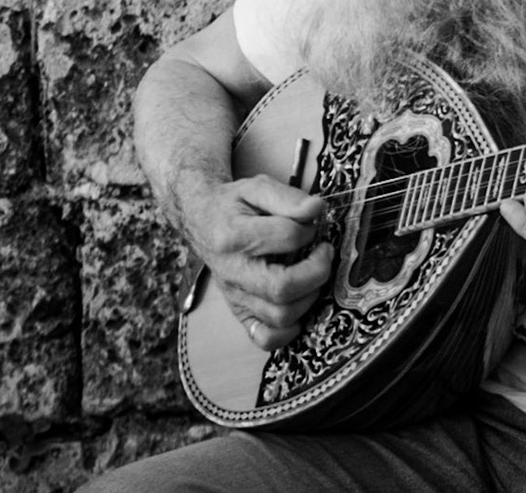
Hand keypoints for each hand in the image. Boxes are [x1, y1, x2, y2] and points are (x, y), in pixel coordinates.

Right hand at [179, 172, 332, 350]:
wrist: (201, 220)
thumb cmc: (233, 205)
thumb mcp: (256, 187)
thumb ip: (288, 197)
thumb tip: (317, 209)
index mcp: (234, 236)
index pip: (287, 237)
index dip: (309, 229)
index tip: (312, 224)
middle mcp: (232, 272)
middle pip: (282, 288)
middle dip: (317, 271)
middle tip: (324, 252)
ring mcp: (235, 296)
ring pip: (280, 315)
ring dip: (310, 296)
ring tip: (313, 274)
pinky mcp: (239, 312)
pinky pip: (264, 338)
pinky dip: (288, 331)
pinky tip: (300, 306)